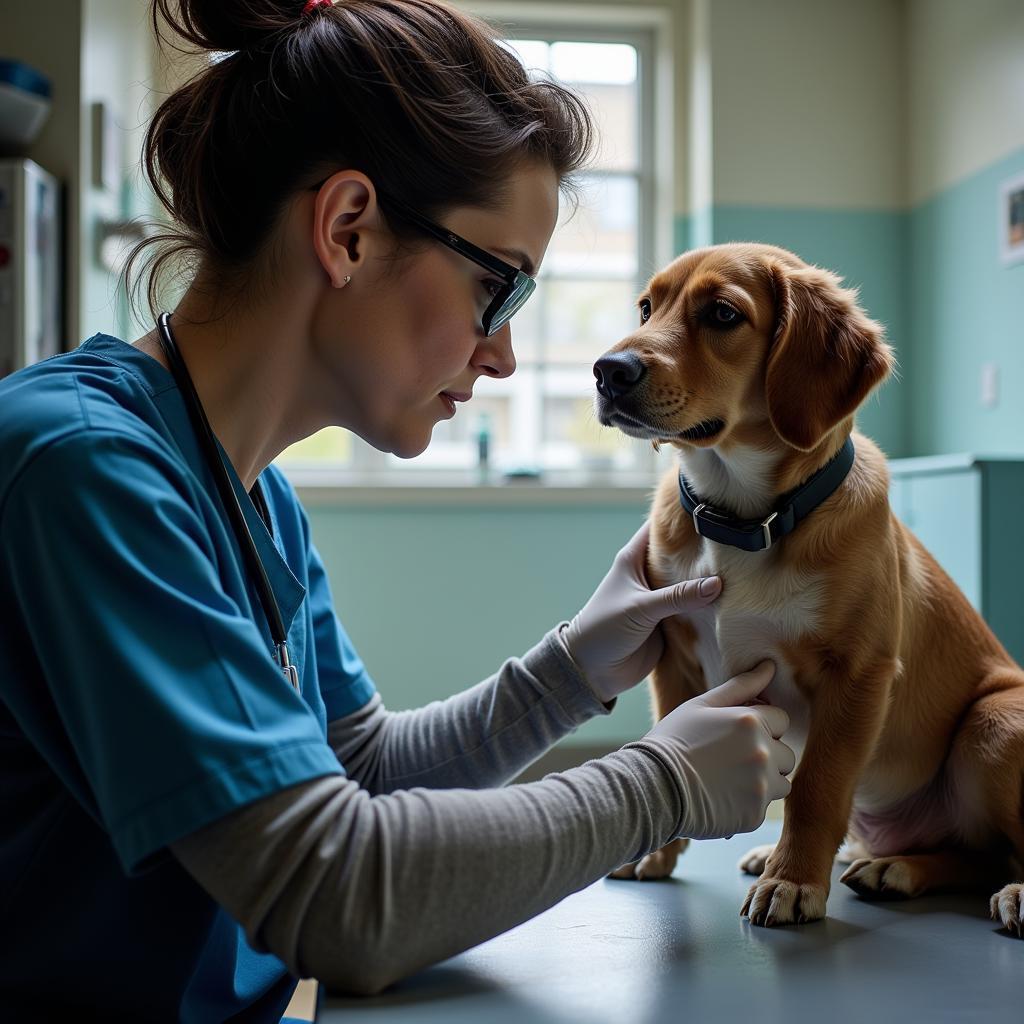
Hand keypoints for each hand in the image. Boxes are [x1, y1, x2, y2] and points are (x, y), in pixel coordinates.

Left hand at [561, 521, 721, 703]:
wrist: (593, 671)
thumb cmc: (604, 629)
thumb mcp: (640, 608)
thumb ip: (678, 596)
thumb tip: (717, 584)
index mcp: (634, 559)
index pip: (658, 529)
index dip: (681, 518)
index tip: (711, 509)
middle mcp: (648, 575)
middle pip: (680, 556)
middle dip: (704, 551)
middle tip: (738, 541)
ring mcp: (660, 599)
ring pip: (690, 584)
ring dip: (709, 581)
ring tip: (744, 568)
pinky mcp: (669, 622)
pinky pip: (693, 610)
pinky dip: (708, 607)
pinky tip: (734, 601)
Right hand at [647, 661, 794, 839]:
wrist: (652, 787)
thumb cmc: (674, 740)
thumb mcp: (702, 705)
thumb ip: (741, 685)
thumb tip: (770, 666)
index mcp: (751, 721)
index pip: (781, 720)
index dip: (761, 725)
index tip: (736, 734)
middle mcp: (763, 753)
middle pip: (786, 754)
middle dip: (767, 755)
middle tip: (730, 758)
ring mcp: (761, 786)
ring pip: (781, 783)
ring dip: (763, 781)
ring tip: (728, 779)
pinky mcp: (754, 815)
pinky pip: (764, 806)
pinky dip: (747, 803)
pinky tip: (721, 798)